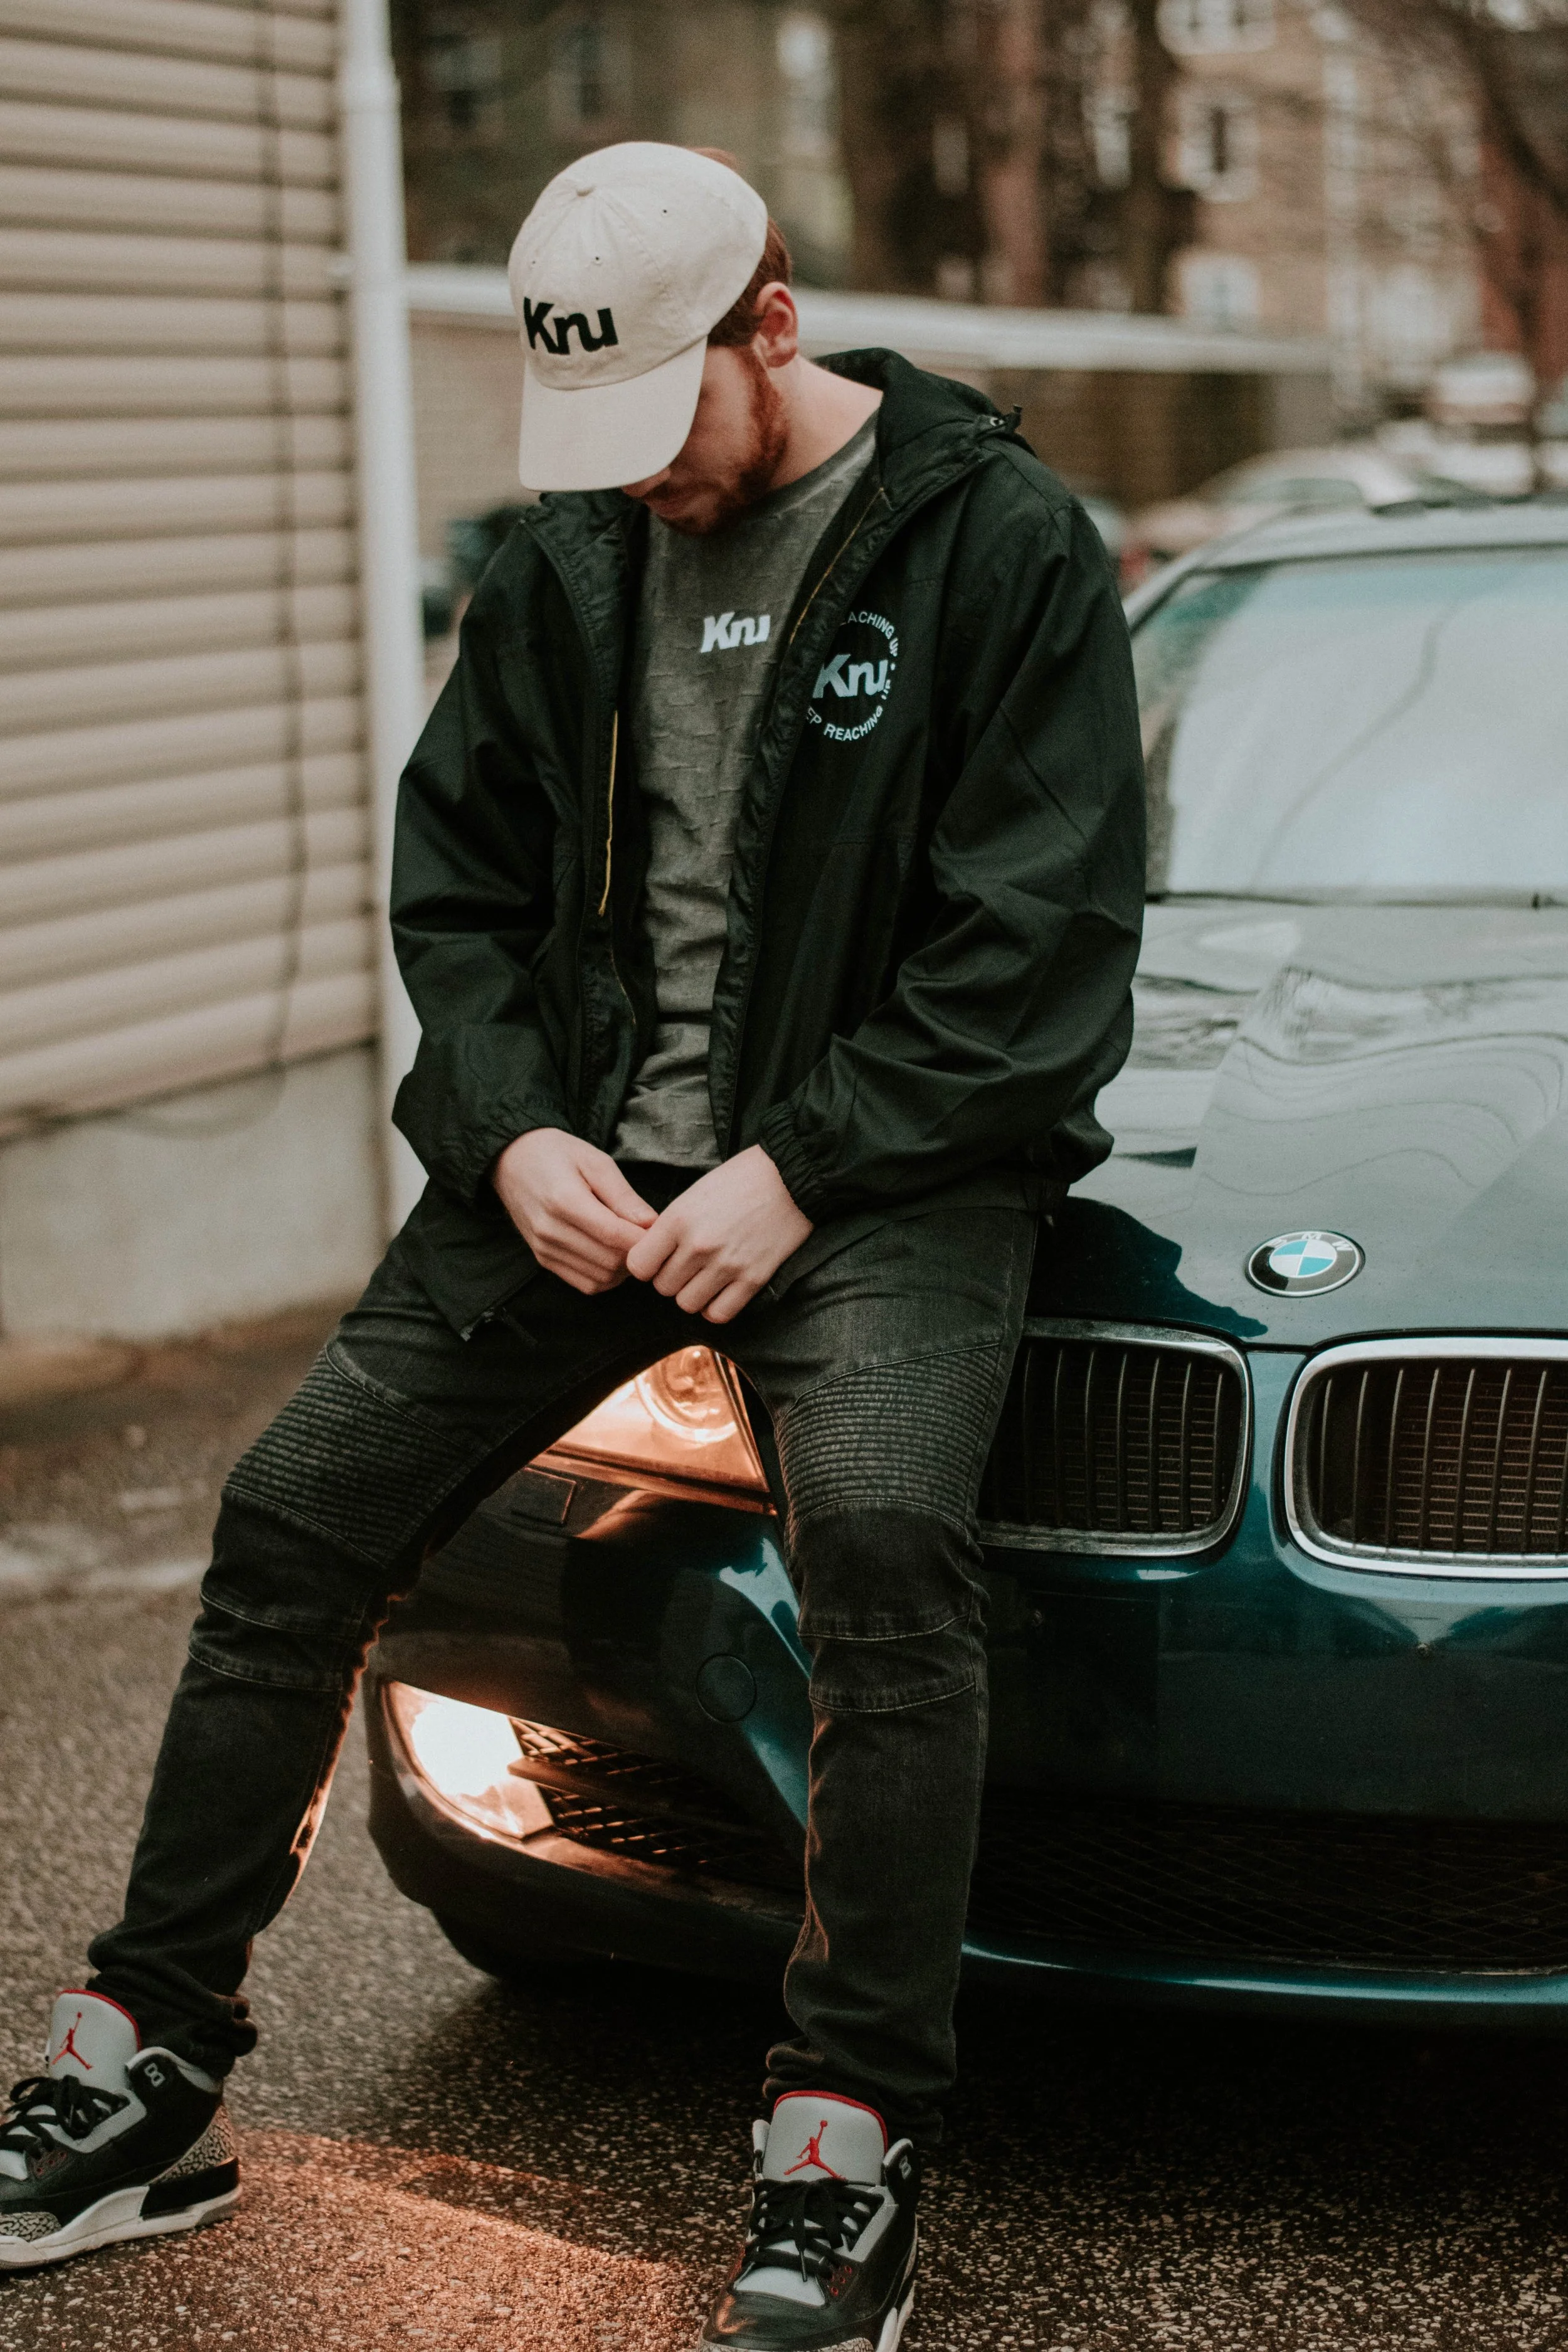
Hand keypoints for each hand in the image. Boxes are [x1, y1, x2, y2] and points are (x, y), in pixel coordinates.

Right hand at [492, 1129, 655, 1294]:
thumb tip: (652, 1224)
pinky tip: (611, 1255)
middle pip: (610, 1262)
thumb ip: (624, 1196)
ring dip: (623, 1269)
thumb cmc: (557, 1154)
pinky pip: (584, 1283)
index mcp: (565, 1201)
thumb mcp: (596, 1162)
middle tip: (646, 1236)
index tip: (658, 1229)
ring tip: (628, 1244)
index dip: (644, 1239)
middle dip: (636, 1254)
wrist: (512, 1160)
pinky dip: (605, 1276)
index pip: (616, 1236)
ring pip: (600, 1278)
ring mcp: (544, 1249)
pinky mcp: (543, 1260)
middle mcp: (550, 1231)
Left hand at [624, 1146, 811, 1323]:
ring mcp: (726, 1265)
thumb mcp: (693, 1194)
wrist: (789, 1178)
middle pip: (663, 1287)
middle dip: (671, 1278)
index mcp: (678, 1219)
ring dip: (693, 1294)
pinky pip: (719, 1314)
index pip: (638, 1266)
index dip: (646, 1264)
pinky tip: (722, 1291)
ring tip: (705, 1277)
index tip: (658, 1258)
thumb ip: (670, 1227)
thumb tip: (652, 1257)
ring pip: (687, 1304)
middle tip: (687, 1265)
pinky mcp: (753, 1279)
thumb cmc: (739, 1180)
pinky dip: (716, 1307)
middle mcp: (698, 1245)